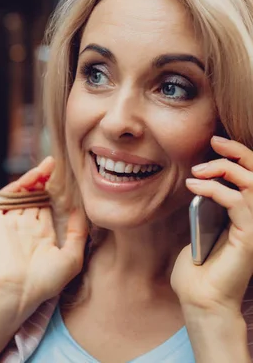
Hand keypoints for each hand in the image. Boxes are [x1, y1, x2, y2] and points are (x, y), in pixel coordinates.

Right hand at [0, 157, 88, 317]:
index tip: (66, 177)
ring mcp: (11, 221)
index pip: (47, 206)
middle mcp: (25, 226)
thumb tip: (81, 210)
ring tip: (48, 166)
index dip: (55, 192)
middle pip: (34, 196)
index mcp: (41, 235)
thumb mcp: (72, 257)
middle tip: (56, 164)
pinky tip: (34, 176)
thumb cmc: (46, 281)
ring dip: (33, 178)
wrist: (18, 289)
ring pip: (22, 193)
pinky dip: (19, 185)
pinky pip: (7, 196)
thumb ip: (77, 233)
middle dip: (44, 180)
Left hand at [171, 136, 252, 314]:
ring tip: (197, 170)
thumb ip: (207, 207)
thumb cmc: (198, 270)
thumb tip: (202, 183)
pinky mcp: (250, 237)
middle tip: (215, 142)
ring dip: (225, 169)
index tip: (216, 143)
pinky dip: (215, 188)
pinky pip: (237, 201)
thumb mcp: (202, 228)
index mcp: (250, 216)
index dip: (240, 156)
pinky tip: (194, 185)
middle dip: (239, 153)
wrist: (200, 298)